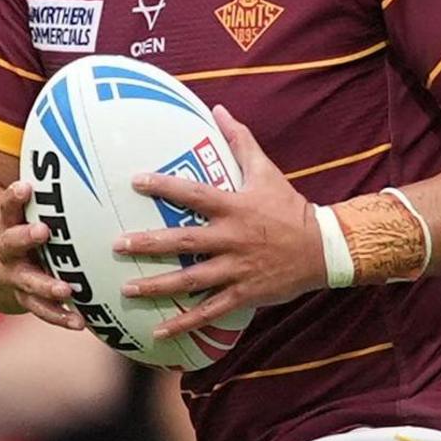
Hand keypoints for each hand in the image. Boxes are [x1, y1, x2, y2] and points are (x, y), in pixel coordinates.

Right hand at [0, 179, 85, 328]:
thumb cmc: (5, 221)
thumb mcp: (15, 198)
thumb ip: (40, 174)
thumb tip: (59, 123)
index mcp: (4, 222)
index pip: (6, 206)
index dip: (13, 196)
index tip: (24, 185)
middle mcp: (5, 250)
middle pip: (12, 243)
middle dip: (26, 237)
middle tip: (43, 230)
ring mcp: (12, 276)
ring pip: (27, 281)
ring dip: (45, 285)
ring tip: (64, 289)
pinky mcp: (24, 297)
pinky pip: (40, 309)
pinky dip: (59, 316)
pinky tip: (80, 323)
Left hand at [113, 107, 320, 338]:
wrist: (323, 248)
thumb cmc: (289, 207)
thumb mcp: (266, 171)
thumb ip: (240, 141)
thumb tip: (218, 109)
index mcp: (235, 207)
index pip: (194, 194)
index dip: (165, 186)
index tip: (134, 181)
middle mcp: (233, 238)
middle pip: (185, 241)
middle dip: (150, 243)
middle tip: (117, 245)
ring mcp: (238, 268)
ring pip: (193, 280)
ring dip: (159, 286)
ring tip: (127, 290)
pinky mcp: (244, 294)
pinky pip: (210, 311)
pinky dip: (185, 323)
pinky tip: (159, 332)